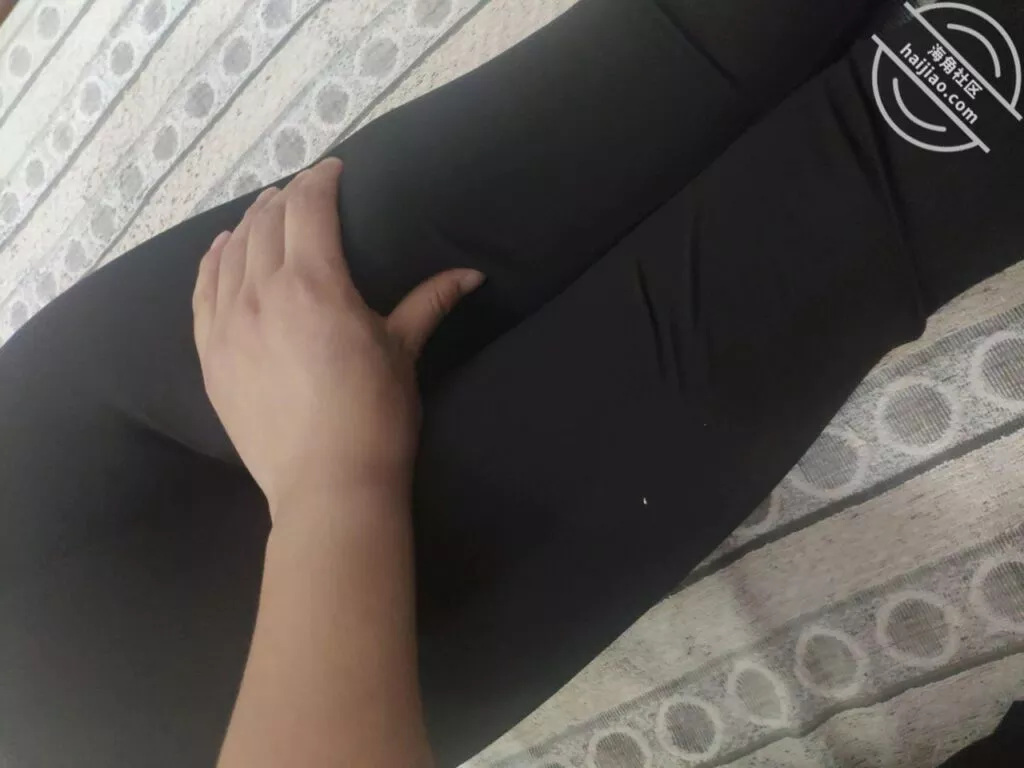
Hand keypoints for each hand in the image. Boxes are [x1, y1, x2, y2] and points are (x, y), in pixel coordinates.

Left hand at [192, 158, 482, 515]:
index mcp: (315, 284)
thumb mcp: (404, 352)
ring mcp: (227, 325)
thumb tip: (474, 273)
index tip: (334, 171)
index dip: (321, 180)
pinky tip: (223, 250)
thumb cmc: (376, 416)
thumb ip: (430, 302)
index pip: (309, 208)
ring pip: (230, 252)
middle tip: (305, 193)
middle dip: (287, 198)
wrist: (327, 486)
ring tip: (267, 213)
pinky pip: (202, 291)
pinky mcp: (210, 354)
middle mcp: (262, 293)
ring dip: (250, 224)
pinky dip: (213, 262)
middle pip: (266, 222)